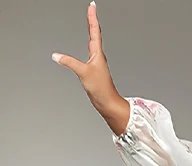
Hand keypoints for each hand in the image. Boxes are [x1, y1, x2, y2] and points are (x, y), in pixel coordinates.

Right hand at [52, 2, 129, 132]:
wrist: (108, 103)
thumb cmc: (101, 89)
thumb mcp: (83, 73)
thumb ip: (69, 62)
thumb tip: (56, 56)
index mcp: (98, 54)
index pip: (94, 31)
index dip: (92, 18)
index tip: (92, 6)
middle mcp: (98, 56)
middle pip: (95, 34)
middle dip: (92, 21)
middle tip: (91, 10)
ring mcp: (97, 63)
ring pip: (94, 43)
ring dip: (92, 31)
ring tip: (91, 22)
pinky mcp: (94, 70)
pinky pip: (91, 52)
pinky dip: (89, 44)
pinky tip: (88, 46)